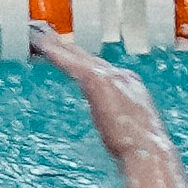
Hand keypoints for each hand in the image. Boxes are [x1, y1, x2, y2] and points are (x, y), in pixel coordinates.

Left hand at [31, 21, 160, 146]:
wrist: (149, 152)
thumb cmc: (142, 150)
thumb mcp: (130, 132)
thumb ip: (119, 123)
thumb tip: (114, 128)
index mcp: (131, 87)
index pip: (101, 69)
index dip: (82, 61)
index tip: (69, 55)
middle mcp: (122, 76)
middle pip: (88, 57)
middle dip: (67, 48)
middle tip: (47, 35)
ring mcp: (112, 76)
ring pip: (77, 56)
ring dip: (56, 46)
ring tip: (37, 36)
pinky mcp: (98, 81)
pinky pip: (71, 63)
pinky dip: (56, 54)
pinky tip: (42, 48)